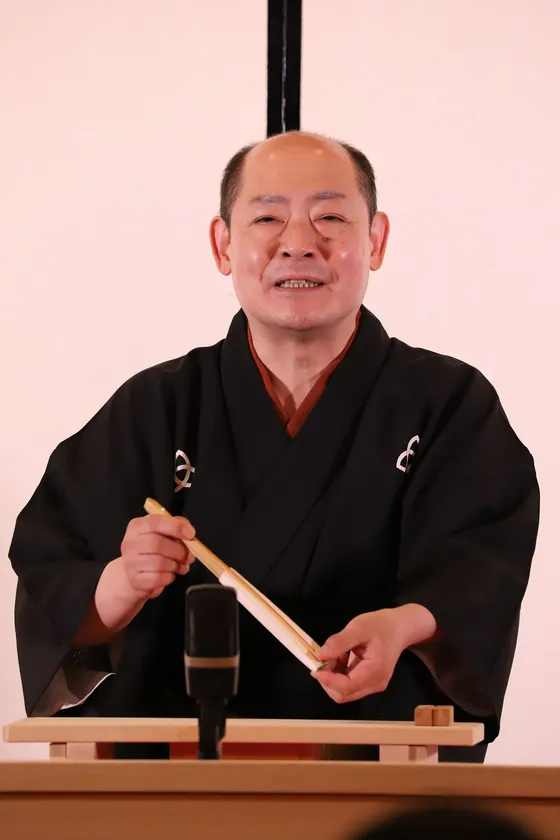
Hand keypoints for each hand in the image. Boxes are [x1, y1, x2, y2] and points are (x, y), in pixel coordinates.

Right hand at [119, 513, 195, 598]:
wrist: (133, 574)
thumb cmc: (152, 551)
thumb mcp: (162, 532)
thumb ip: (176, 525)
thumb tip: (188, 531)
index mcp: (137, 526)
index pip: (155, 522)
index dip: (175, 527)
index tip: (191, 534)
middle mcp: (130, 543)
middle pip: (158, 544)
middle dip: (179, 551)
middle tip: (189, 556)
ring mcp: (130, 562)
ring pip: (159, 563)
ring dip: (176, 566)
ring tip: (180, 566)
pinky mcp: (135, 580)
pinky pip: (158, 578)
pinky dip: (169, 577)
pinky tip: (169, 574)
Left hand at [312, 605, 435, 703]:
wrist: (399, 628)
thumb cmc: (380, 625)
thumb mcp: (358, 627)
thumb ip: (339, 642)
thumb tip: (319, 656)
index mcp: (375, 670)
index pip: (346, 686)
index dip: (327, 680)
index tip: (315, 667)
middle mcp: (375, 683)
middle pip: (343, 694)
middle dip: (328, 680)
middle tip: (323, 659)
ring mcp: (373, 685)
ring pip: (344, 692)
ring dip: (332, 677)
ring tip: (336, 655)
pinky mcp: (370, 683)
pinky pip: (349, 686)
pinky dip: (338, 675)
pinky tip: (342, 658)